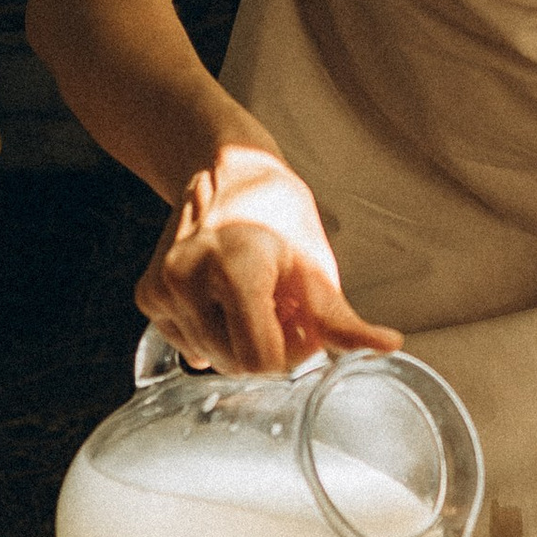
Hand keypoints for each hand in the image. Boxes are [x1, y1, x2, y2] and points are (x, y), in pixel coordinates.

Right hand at [136, 141, 400, 373]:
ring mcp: (161, 288)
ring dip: (237, 341)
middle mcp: (188, 279)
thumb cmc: (275, 213)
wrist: (224, 171)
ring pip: (211, 359)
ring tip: (249, 297)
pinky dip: (210, 332)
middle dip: (264, 348)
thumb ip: (340, 319)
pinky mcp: (147, 295)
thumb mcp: (313, 264)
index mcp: (235, 270)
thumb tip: (389, 347)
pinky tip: (220, 298)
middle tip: (275, 306)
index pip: (261, 360)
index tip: (297, 319)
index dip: (290, 352)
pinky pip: (187, 344)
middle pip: (236, 365)